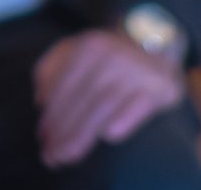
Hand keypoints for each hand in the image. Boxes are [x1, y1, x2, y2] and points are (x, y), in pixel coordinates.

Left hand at [34, 30, 183, 171]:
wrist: (157, 43)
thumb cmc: (107, 55)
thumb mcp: (77, 49)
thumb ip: (51, 70)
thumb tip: (41, 101)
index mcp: (89, 46)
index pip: (64, 86)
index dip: (51, 115)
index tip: (42, 138)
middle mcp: (113, 56)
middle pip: (82, 102)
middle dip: (63, 133)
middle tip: (50, 156)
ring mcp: (138, 72)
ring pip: (102, 112)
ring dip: (81, 138)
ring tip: (67, 157)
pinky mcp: (159, 88)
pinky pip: (131, 115)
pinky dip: (115, 129)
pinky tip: (104, 137)